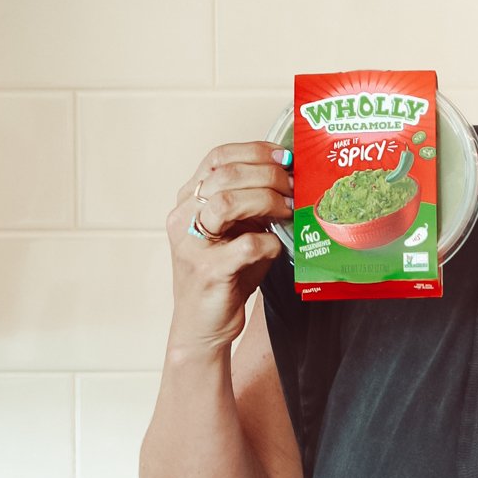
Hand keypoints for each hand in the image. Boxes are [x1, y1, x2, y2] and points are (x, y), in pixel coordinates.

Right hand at [165, 142, 292, 355]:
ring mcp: (192, 245)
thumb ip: (253, 203)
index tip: (285, 157)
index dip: (254, 151)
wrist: (202, 327)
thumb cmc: (224, 276)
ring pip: (228, 201)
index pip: (217, 157)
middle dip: (268, 176)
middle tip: (294, 187)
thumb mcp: (236, 231)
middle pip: (226, 175)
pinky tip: (276, 247)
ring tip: (287, 210)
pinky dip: (270, 242)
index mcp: (188, 201)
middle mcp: (183, 218)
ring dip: (267, 200)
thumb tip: (292, 177)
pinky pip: (247, 244)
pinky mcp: (208, 271)